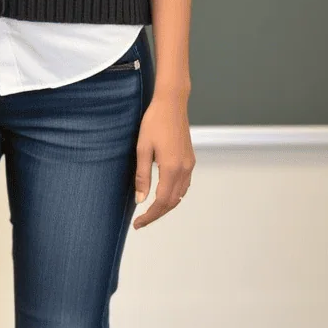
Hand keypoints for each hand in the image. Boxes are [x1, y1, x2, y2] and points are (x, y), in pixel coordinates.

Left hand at [132, 91, 194, 229]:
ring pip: (180, 195)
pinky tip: (163, 193)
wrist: (172, 103)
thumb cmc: (154, 122)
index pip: (161, 202)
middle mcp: (184, 170)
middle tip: (141, 221)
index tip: (137, 224)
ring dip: (166, 206)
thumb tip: (140, 200)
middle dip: (157, 214)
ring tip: (150, 210)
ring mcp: (189, 164)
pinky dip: (174, 194)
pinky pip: (184, 185)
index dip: (150, 216)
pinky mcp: (190, 159)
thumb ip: (142, 176)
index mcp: (171, 169)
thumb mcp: (143, 148)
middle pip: (172, 202)